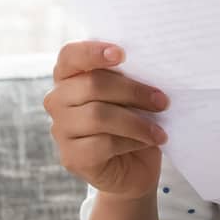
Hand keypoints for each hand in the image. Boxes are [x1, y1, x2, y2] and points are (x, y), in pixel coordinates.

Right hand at [44, 40, 170, 201]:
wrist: (135, 168)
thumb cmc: (133, 121)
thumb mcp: (131, 95)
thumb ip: (128, 77)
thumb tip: (149, 65)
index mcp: (69, 76)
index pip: (70, 55)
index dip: (93, 52)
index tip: (122, 54)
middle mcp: (57, 100)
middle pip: (92, 85)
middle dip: (133, 91)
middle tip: (162, 101)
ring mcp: (61, 130)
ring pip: (98, 116)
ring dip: (136, 122)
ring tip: (159, 129)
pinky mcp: (72, 157)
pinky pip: (102, 144)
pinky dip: (131, 142)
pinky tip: (146, 142)